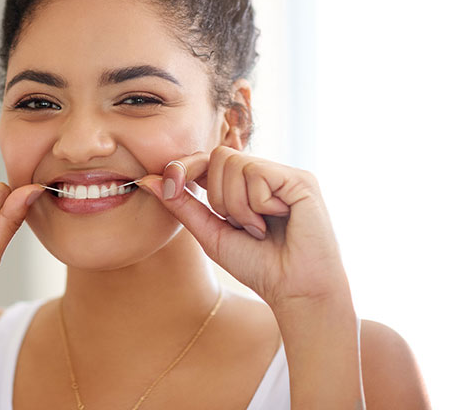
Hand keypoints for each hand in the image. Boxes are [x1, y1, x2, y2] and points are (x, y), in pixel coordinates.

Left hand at [139, 147, 350, 311]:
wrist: (296, 291)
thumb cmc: (259, 266)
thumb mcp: (210, 233)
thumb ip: (182, 205)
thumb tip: (148, 179)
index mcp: (245, 185)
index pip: (208, 159)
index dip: (186, 167)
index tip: (170, 186)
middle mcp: (266, 174)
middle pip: (218, 157)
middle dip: (218, 197)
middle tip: (241, 226)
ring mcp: (284, 174)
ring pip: (235, 164)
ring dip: (238, 205)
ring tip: (259, 228)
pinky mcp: (301, 179)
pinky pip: (257, 173)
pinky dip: (257, 204)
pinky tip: (277, 220)